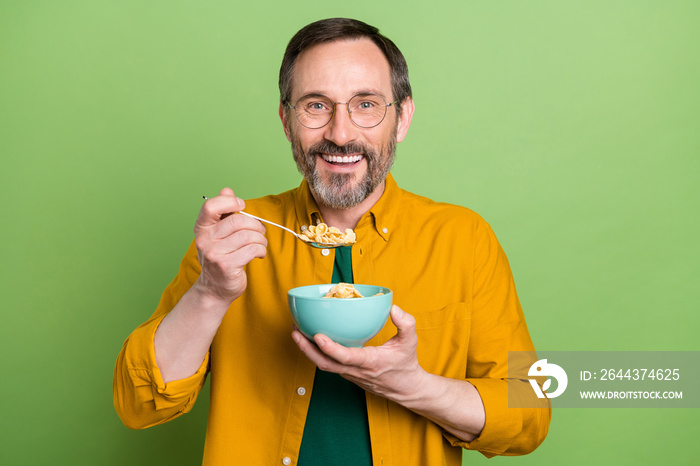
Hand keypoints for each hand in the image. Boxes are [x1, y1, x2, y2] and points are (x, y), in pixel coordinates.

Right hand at [193, 188, 267, 302]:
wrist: (214, 289)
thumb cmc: (220, 257)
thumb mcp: (217, 234)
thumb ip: (222, 212)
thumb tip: (227, 190)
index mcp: (201, 228)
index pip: (211, 206)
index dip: (230, 202)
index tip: (241, 206)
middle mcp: (205, 240)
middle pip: (237, 221)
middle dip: (255, 225)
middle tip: (260, 231)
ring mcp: (214, 254)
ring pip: (248, 236)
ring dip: (261, 239)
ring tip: (260, 244)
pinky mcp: (227, 266)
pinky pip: (252, 249)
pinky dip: (261, 250)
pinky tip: (259, 254)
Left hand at [292, 305, 427, 402]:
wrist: (406, 389)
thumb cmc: (406, 364)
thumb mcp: (411, 342)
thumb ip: (406, 324)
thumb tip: (394, 308)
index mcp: (370, 362)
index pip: (346, 358)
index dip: (330, 348)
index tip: (318, 335)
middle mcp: (356, 370)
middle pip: (325, 363)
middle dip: (307, 348)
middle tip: (295, 331)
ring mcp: (349, 374)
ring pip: (323, 365)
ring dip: (307, 350)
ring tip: (297, 332)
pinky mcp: (347, 374)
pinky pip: (328, 364)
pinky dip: (316, 352)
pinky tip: (310, 338)